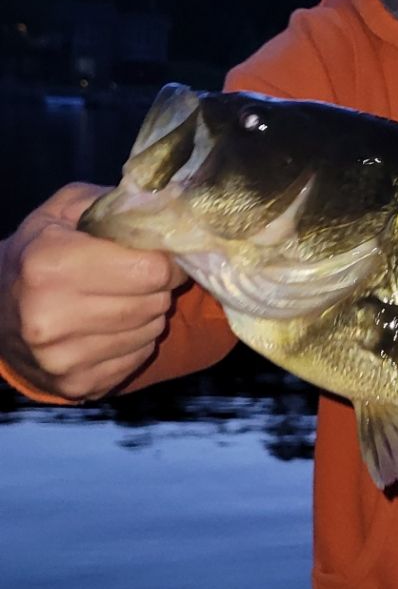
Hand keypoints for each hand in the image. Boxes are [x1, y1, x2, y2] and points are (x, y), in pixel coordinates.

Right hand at [0, 184, 188, 401]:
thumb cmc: (38, 254)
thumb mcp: (62, 213)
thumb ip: (112, 204)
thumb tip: (167, 208)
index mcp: (49, 265)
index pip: (149, 269)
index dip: (166, 259)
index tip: (164, 255)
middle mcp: (51, 315)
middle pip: (154, 301)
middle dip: (157, 286)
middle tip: (139, 276)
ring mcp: (63, 357)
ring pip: (150, 331)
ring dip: (148, 314)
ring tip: (121, 300)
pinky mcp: (77, 385)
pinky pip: (138, 358)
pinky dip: (135, 341)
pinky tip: (111, 327)